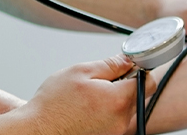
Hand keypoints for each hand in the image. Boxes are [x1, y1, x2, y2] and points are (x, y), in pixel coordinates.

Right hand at [18, 55, 154, 134]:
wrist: (37, 131)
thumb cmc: (54, 104)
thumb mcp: (81, 72)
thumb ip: (110, 64)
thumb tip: (127, 60)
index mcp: (118, 100)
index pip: (148, 83)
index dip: (139, 71)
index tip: (128, 68)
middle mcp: (121, 121)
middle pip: (137, 97)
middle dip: (124, 86)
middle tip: (101, 82)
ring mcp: (114, 133)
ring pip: (125, 111)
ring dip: (114, 101)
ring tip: (90, 99)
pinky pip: (114, 122)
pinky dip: (105, 115)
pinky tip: (87, 111)